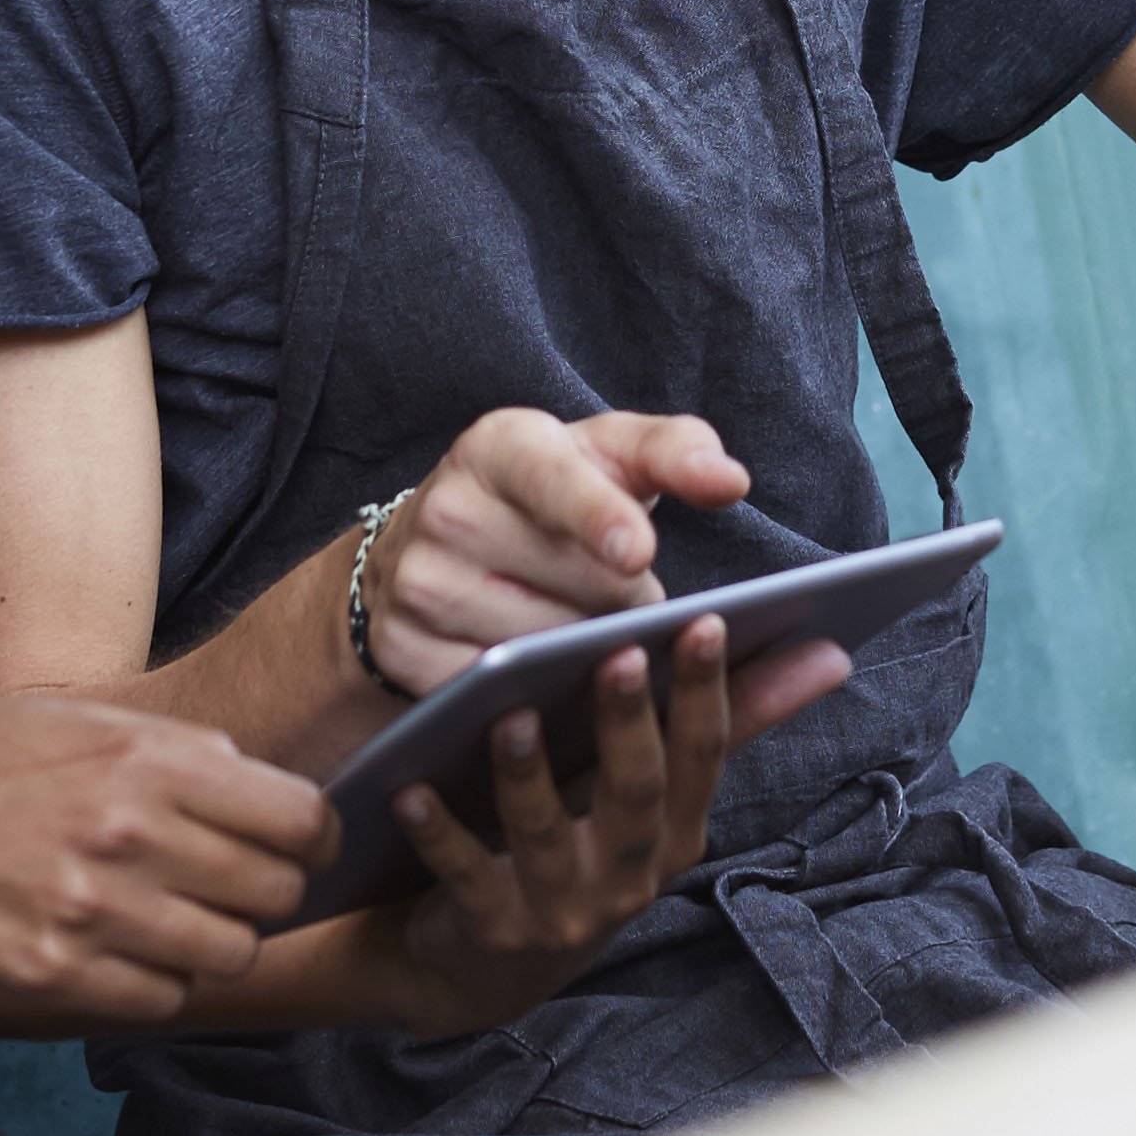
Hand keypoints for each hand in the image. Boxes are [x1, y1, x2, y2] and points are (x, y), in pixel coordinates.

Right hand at [0, 696, 331, 1025]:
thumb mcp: (77, 718)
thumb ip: (179, 753)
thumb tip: (265, 790)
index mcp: (149, 759)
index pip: (299, 819)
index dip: (311, 839)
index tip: (295, 847)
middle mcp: (134, 835)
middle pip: (275, 895)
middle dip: (264, 894)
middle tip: (225, 886)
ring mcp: (96, 912)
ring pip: (228, 955)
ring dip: (211, 943)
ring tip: (164, 918)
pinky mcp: (55, 975)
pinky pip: (161, 999)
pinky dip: (154, 982)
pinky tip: (115, 950)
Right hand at [360, 407, 755, 695]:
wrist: (434, 541)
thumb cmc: (548, 494)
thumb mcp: (606, 455)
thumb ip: (676, 451)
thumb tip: (730, 479)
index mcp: (499, 446)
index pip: (554, 479)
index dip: (598, 515)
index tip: (638, 551)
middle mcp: (447, 509)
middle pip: (576, 581)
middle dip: (624, 595)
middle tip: (624, 585)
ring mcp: (417, 583)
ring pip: (547, 642)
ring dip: (589, 645)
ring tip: (585, 618)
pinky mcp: (405, 649)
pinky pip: (504, 688)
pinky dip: (541, 688)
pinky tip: (547, 666)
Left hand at [371, 616, 846, 1033]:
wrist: (482, 969)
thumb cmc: (583, 848)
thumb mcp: (657, 793)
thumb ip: (737, 721)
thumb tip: (832, 653)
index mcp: (675, 832)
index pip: (702, 756)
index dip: (707, 690)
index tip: (706, 620)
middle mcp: (628, 877)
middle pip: (634, 794)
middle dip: (629, 724)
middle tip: (619, 652)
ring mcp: (560, 909)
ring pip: (545, 836)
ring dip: (527, 774)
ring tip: (506, 712)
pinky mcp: (489, 931)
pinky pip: (461, 876)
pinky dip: (436, 831)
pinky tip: (409, 787)